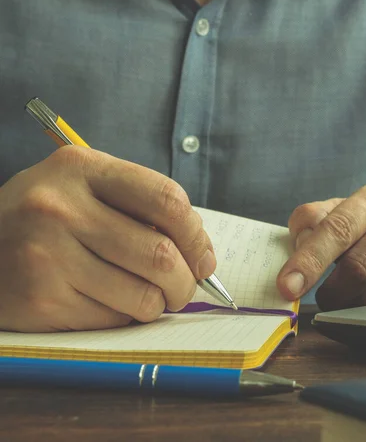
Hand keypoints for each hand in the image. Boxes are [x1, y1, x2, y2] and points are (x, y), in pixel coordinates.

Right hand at [0, 146, 214, 331]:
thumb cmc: (48, 220)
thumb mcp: (86, 190)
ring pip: (144, 294)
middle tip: (184, 287)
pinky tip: (114, 304)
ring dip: (161, 303)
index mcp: (81, 168)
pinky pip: (115, 318)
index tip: (204, 258)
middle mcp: (60, 207)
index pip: (166, 199)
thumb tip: (202, 254)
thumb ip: (141, 208)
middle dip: (187, 281)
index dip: (197, 235)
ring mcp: (47, 255)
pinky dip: (127, 316)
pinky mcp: (40, 299)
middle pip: (161, 254)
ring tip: (152, 298)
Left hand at [277, 179, 365, 310]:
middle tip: (325, 302)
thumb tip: (296, 244)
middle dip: (333, 291)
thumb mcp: (357, 217)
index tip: (286, 286)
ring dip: (359, 305)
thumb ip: (320, 223)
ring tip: (356, 301)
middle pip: (359, 263)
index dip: (308, 259)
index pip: (336, 226)